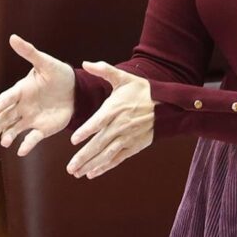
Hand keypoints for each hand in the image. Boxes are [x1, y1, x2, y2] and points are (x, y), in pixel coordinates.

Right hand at [0, 35, 74, 155]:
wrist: (74, 89)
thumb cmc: (57, 73)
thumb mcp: (45, 62)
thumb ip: (29, 52)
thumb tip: (13, 37)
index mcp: (22, 89)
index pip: (9, 97)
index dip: (1, 103)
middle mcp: (22, 106)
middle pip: (6, 116)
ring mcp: (30, 118)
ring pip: (14, 129)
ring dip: (9, 135)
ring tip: (5, 142)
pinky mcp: (41, 129)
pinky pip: (32, 138)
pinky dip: (26, 145)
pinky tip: (21, 150)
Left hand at [67, 61, 154, 178]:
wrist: (166, 105)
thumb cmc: (141, 90)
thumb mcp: (123, 77)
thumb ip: (103, 70)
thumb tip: (85, 63)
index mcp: (115, 109)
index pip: (98, 122)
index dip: (86, 131)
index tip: (74, 141)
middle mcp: (120, 126)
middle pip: (99, 144)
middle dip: (84, 157)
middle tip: (70, 167)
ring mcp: (127, 138)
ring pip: (106, 155)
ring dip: (91, 165)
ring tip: (77, 173)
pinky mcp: (133, 146)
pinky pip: (117, 159)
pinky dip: (105, 167)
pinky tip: (93, 173)